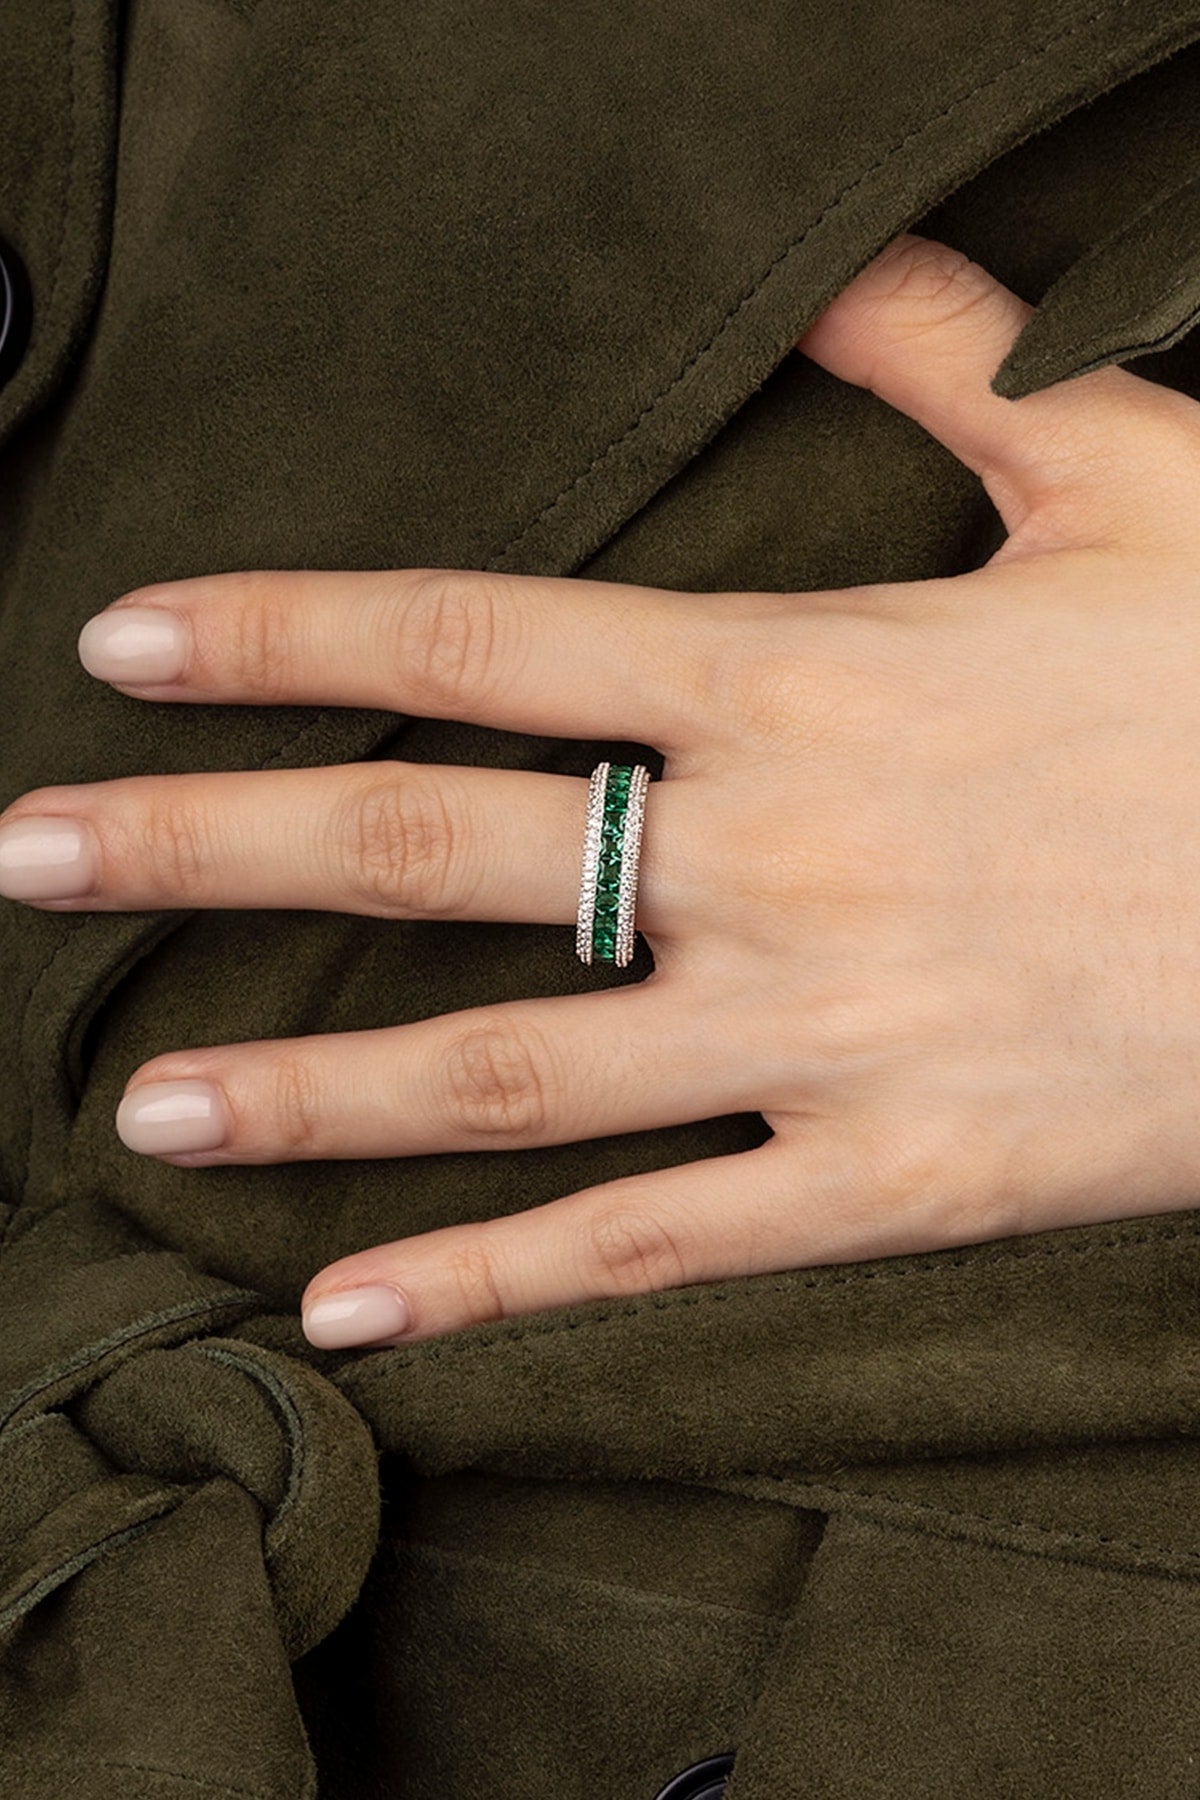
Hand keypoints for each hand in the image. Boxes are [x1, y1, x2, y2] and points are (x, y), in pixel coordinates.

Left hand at [3, 231, 1198, 1351]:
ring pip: (511, 1071)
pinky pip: (658, 1244)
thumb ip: (958, 366)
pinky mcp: (896, 1180)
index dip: (281, 633)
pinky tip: (348, 1311)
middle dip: (204, 852)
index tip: (124, 642)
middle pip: (430, 850)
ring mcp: (824, 1034)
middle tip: (25, 860)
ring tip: (138, 1112)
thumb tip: (850, 269)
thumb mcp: (1131, 482)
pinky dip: (495, 1285)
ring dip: (307, 1092)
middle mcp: (772, 859)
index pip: (475, 640)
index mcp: (802, 680)